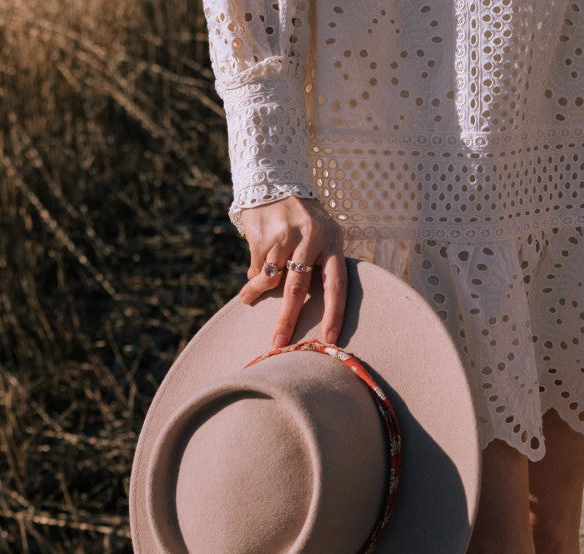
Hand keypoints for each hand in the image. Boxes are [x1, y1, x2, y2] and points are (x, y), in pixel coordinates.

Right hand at [239, 195, 346, 348]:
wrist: (275, 180)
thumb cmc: (306, 221)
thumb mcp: (323, 236)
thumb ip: (321, 267)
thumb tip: (309, 311)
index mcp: (332, 242)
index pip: (336, 283)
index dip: (334, 313)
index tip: (328, 339)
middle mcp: (310, 238)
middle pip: (298, 287)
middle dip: (287, 319)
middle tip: (278, 344)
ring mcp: (284, 236)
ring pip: (270, 279)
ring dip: (257, 292)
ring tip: (246, 300)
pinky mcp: (262, 234)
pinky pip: (256, 267)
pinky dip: (254, 275)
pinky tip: (251, 269)